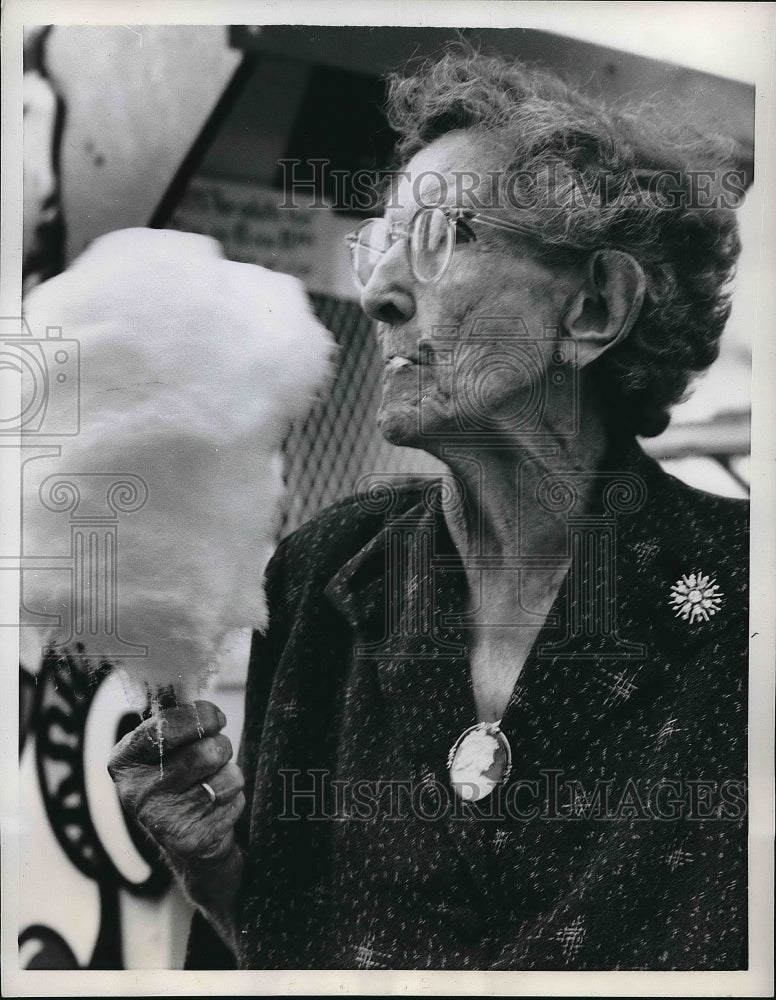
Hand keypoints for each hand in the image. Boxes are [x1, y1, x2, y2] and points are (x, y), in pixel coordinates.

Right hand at [108, 700, 244, 872]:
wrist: (187, 839)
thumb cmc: (180, 776)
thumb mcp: (167, 744)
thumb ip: (174, 713)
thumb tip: (187, 665)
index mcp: (124, 759)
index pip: (166, 726)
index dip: (202, 717)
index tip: (216, 718)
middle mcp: (135, 791)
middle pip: (205, 751)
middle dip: (220, 747)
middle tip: (214, 755)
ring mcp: (162, 819)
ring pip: (225, 775)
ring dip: (230, 774)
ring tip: (213, 782)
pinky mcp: (190, 839)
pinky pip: (234, 801)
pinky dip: (234, 799)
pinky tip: (215, 809)